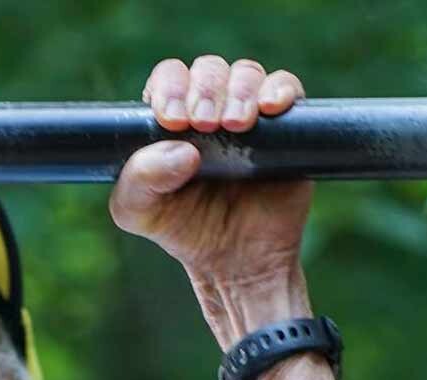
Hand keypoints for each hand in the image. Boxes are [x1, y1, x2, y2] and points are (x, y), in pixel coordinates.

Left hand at [109, 56, 312, 283]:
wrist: (236, 263)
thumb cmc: (183, 231)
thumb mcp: (138, 212)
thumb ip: (138, 179)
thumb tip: (182, 151)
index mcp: (172, 119)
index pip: (169, 78)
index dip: (170, 87)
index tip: (172, 119)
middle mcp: (210, 110)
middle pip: (208, 70)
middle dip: (204, 89)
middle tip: (203, 122)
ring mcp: (250, 116)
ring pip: (246, 74)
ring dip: (239, 91)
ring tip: (235, 125)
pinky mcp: (287, 128)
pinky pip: (288, 89)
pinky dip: (279, 90)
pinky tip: (269, 109)